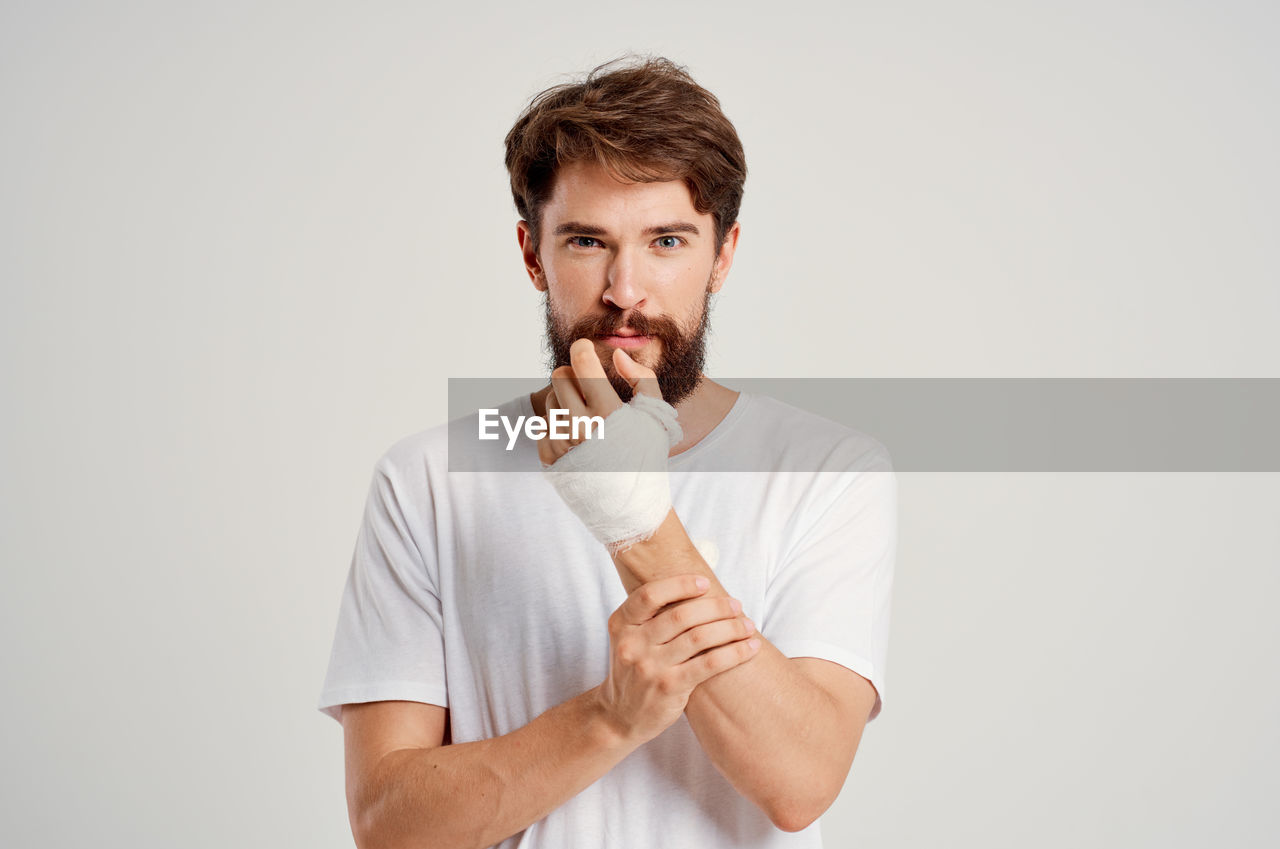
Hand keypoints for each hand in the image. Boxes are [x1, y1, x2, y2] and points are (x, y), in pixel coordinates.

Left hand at [539, 337, 663, 466]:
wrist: (629, 504)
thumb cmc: (645, 455)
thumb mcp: (655, 415)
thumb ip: (641, 377)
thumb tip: (617, 356)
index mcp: (607, 412)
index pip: (581, 362)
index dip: (582, 349)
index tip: (585, 350)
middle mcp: (580, 427)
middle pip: (558, 375)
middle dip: (572, 375)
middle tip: (587, 388)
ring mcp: (561, 443)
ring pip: (550, 398)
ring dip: (565, 401)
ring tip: (586, 419)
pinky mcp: (547, 456)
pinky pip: (543, 423)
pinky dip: (557, 424)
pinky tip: (576, 438)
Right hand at [594, 574, 760, 744]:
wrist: (619, 717)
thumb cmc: (634, 671)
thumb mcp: (630, 640)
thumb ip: (652, 617)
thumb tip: (696, 590)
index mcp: (621, 624)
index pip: (650, 594)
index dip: (680, 584)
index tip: (705, 583)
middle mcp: (632, 643)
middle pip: (682, 615)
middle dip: (716, 607)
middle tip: (736, 605)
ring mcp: (649, 667)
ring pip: (699, 638)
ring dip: (730, 628)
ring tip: (748, 626)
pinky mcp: (668, 687)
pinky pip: (709, 664)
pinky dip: (734, 653)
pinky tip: (750, 648)